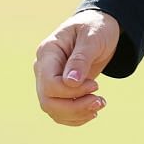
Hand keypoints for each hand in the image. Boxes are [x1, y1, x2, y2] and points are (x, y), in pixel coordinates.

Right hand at [34, 9, 120, 126]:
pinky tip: (93, 111)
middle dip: (75, 107)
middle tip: (100, 101)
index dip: (71, 92)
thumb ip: (81, 58)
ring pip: (52, 110)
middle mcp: (43, 68)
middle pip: (47, 101)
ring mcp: (48, 80)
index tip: (96, 84)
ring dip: (77, 114)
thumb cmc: (96, 27)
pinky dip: (76, 117)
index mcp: (47, 52)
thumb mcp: (92, 37)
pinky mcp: (58, 90)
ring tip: (100, 104)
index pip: (50, 83)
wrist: (100, 28)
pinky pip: (60, 112)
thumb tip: (70, 82)